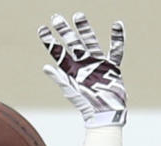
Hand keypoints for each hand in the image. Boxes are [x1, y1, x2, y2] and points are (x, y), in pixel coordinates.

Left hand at [39, 13, 125, 127]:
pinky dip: (118, 39)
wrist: (105, 115)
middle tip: (56, 17)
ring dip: (84, 29)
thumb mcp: (71, 91)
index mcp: (72, 70)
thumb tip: (45, 67)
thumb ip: (60, 78)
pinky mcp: (111, 67)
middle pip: (73, 43)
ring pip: (90, 42)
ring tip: (78, 15)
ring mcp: (97, 64)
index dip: (50, 41)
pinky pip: (116, 51)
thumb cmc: (87, 106)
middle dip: (65, 31)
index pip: (58, 52)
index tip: (42, 29)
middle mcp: (84, 64)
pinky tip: (117, 25)